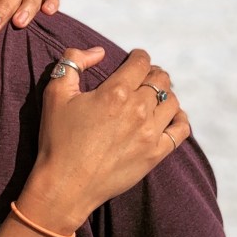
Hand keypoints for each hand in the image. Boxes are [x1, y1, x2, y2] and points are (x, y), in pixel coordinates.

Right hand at [21, 47, 189, 232]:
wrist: (65, 184)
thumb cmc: (57, 139)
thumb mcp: (55, 94)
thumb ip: (73, 62)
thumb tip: (98, 51)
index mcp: (116, 92)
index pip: (141, 62)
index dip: (139, 56)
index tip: (135, 58)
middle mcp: (138, 109)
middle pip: (160, 79)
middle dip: (152, 73)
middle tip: (143, 78)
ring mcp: (150, 133)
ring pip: (172, 101)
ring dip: (164, 94)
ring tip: (153, 97)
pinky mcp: (156, 154)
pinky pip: (181, 130)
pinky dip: (179, 118)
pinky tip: (170, 117)